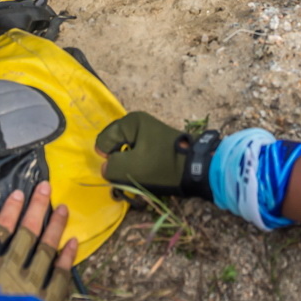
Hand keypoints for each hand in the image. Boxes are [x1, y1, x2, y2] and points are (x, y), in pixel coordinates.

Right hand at [0, 182, 76, 300]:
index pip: (0, 233)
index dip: (9, 212)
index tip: (18, 194)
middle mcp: (12, 274)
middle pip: (27, 235)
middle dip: (36, 209)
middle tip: (45, 187)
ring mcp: (33, 289)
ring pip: (46, 250)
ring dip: (55, 228)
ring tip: (63, 208)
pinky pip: (60, 278)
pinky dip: (67, 259)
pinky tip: (73, 243)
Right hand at [96, 112, 220, 199]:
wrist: (197, 169)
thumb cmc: (162, 166)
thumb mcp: (131, 168)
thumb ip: (110, 167)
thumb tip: (107, 167)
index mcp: (131, 122)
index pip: (104, 141)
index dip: (108, 158)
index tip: (120, 168)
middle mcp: (139, 123)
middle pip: (115, 146)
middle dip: (118, 163)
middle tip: (128, 177)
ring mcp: (149, 133)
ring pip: (127, 153)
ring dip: (129, 168)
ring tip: (139, 179)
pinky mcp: (157, 145)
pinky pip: (139, 156)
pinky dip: (139, 168)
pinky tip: (148, 177)